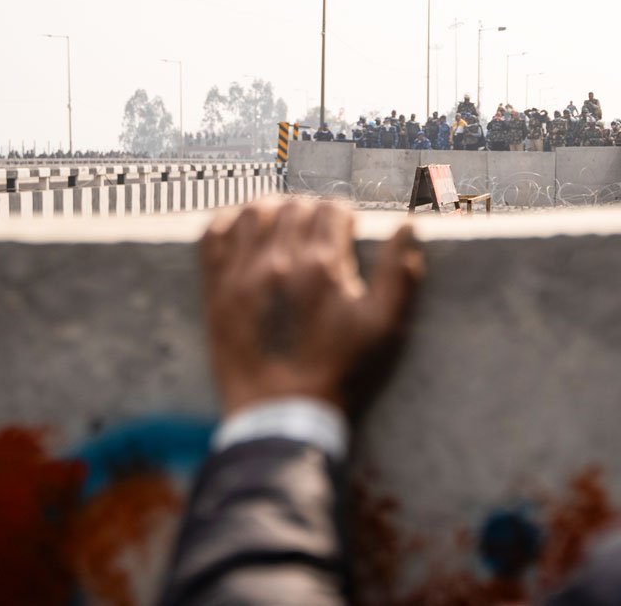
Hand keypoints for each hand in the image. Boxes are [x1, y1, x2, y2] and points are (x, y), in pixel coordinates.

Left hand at [199, 197, 423, 415]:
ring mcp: (241, 274)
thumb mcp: (385, 328)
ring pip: (253, 212)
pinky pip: (212, 235)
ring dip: (272, 212)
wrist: (284, 415)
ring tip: (283, 228)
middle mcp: (278, 261)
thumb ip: (400, 273)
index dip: (345, 218)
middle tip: (319, 236)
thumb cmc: (341, 372)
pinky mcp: (215, 291)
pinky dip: (227, 223)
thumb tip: (407, 227)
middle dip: (312, 214)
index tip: (347, 234)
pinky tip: (243, 232)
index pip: (333, 210)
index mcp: (322, 266)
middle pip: (295, 206)